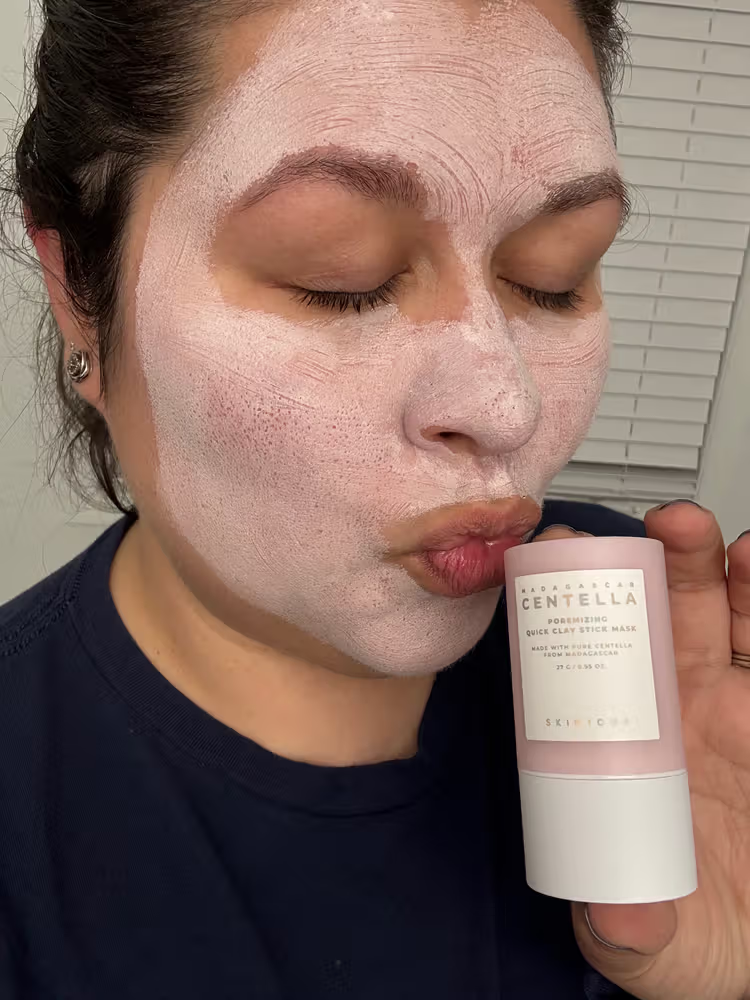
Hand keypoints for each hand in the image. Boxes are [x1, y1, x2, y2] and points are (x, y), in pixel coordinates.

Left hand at [534, 503, 749, 999]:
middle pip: (660, 617)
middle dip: (651, 564)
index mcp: (628, 742)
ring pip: (724, 616)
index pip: (593, 661)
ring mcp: (735, 704)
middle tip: (644, 529)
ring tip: (703, 534)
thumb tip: (610, 916)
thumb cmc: (699, 930)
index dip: (577, 610)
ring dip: (714, 568)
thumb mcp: (656, 945)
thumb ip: (628, 932)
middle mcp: (678, 708)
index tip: (560, 562)